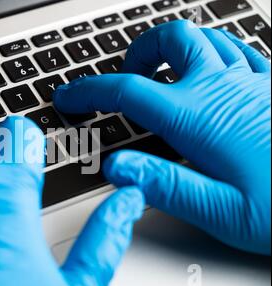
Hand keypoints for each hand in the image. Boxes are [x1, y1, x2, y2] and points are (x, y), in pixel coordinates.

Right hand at [54, 20, 270, 254]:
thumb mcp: (222, 213)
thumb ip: (166, 186)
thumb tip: (119, 168)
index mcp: (199, 118)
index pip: (128, 91)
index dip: (89, 90)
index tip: (70, 96)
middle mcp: (222, 89)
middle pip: (172, 40)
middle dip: (139, 51)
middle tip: (127, 75)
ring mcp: (251, 83)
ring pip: (206, 36)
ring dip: (175, 46)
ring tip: (163, 70)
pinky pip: (239, 50)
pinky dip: (214, 53)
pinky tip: (211, 74)